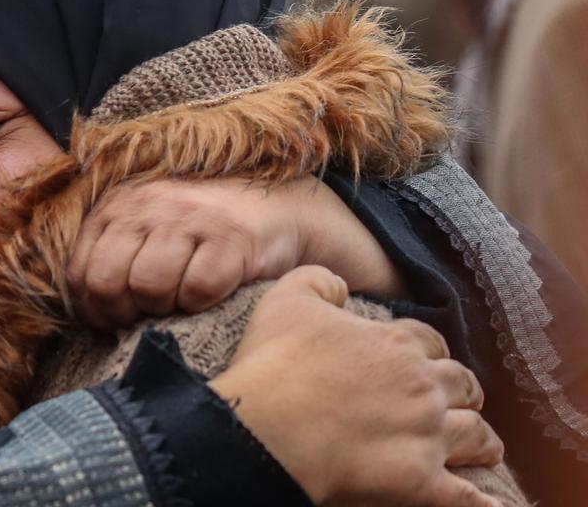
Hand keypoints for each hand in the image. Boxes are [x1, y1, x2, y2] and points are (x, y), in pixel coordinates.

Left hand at [68, 177, 403, 328]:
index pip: (81, 272)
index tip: (113, 321)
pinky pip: (197, 290)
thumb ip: (110, 257)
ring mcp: (190, 219)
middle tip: (149, 315)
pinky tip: (209, 295)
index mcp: (119, 206)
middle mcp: (149, 206)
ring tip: (179, 303)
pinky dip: (200, 305)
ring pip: (149, 287)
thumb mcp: (145, 230)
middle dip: (125, 313)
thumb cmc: (198, 234)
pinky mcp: (230, 238)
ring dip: (164, 310)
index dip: (93, 309)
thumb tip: (86, 312)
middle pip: (108, 282)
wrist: (275, 208)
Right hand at [210, 266, 503, 506]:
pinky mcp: (420, 482)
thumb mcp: (286, 300)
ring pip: (474, 434)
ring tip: (486, 448)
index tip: (422, 354)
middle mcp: (422, 387)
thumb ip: (317, 281)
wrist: (270, 428)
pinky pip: (464, 496)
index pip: (427, 340)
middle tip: (460, 397)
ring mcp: (426, 436)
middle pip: (460, 383)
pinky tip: (494, 506)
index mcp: (393, 345)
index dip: (427, 347)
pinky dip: (483, 503)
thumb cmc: (276, 363)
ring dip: (482, 439)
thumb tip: (340, 286)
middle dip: (463, 389)